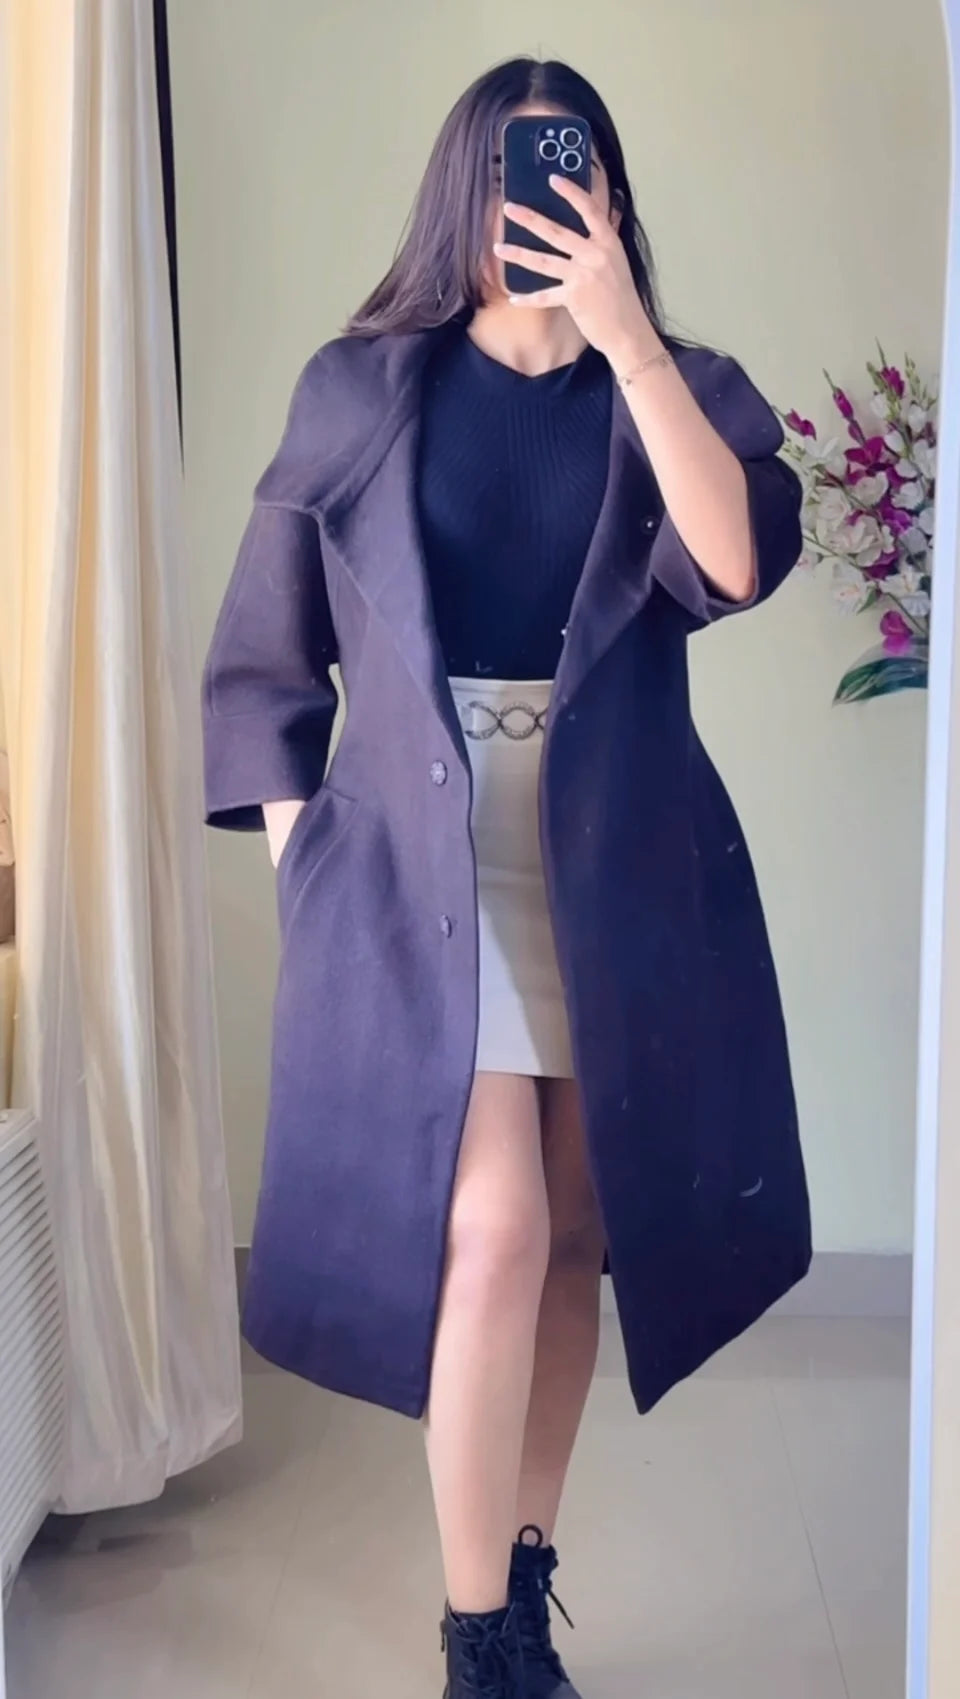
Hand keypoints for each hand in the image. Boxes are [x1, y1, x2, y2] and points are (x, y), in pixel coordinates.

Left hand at [495, 175, 660, 372]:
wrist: (629, 330)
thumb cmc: (622, 298)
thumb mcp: (617, 262)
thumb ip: (602, 242)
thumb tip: (590, 222)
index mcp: (608, 242)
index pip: (590, 210)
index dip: (571, 193)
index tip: (553, 179)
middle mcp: (596, 255)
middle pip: (557, 232)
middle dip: (530, 219)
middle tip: (509, 208)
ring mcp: (584, 276)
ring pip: (544, 261)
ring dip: (518, 254)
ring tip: (498, 248)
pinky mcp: (574, 298)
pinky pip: (545, 296)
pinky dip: (529, 299)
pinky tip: (514, 298)